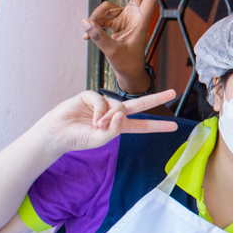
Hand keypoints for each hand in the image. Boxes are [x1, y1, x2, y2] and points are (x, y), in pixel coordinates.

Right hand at [35, 89, 176, 156]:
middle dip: (157, 98)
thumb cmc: (78, 139)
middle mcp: (114, 113)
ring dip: (108, 117)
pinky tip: (91, 118)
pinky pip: (101, 100)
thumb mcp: (100, 139)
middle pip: (140, 104)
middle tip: (174, 93)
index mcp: (119, 126)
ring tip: (96, 126)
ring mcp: (103, 104)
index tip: (175, 127)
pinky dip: (98, 110)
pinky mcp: (91, 96)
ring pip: (118, 105)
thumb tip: (122, 114)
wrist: (57, 133)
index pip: (143, 125)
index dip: (158, 126)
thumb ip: (114, 129)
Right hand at [82, 0, 166, 92]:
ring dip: (96, 19)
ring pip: (105, 8)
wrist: (126, 71)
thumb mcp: (112, 51)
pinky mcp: (113, 21)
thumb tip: (85, 22)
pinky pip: (98, 17)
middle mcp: (134, 14)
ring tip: (89, 35)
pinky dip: (92, 26)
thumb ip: (99, 37)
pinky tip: (86, 37)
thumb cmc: (126, 63)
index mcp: (141, 21)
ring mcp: (124, 16)